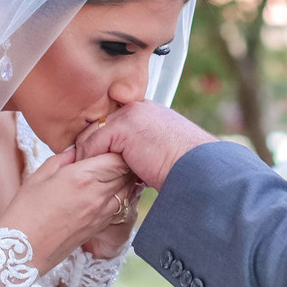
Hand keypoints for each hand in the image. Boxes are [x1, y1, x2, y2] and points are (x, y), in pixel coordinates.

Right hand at [0, 147, 132, 273]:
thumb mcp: (40, 174)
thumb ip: (64, 158)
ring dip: (123, 180)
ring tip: (108, 175)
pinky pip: (120, 207)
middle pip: (127, 173)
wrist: (24, 250)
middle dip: (123, 163)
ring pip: (128, 191)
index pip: (118, 158)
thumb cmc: (26, 210)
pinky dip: (119, 197)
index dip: (116, 150)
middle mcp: (98, 195)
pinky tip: (105, 193)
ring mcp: (102, 213)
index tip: (105, 148)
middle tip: (109, 159)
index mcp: (84, 177)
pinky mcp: (101, 227)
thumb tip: (78, 150)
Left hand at [75, 101, 214, 190]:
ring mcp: (130, 114)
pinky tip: (96, 177)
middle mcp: (137, 108)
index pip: (112, 124)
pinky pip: (92, 144)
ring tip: (87, 177)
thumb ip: (140, 151)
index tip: (95, 165)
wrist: (200, 170)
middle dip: (91, 150)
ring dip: (88, 157)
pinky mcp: (123, 126)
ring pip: (92, 135)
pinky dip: (90, 161)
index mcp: (148, 113)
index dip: (102, 146)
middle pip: (98, 127)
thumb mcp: (160, 155)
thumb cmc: (187, 169)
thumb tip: (122, 166)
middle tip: (86, 172)